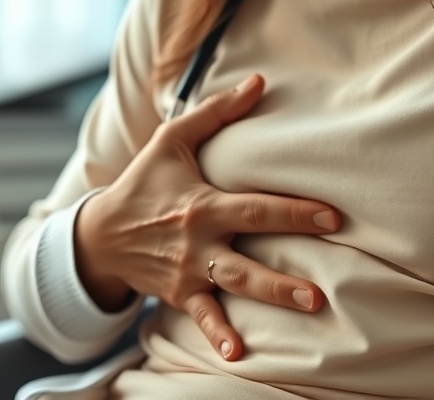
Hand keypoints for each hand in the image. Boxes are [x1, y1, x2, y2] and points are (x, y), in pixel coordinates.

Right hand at [74, 74, 340, 360]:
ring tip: (308, 306)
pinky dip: (217, 334)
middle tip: (322, 287)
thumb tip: (259, 81)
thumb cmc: (143, 183)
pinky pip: (202, 317)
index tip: (333, 217)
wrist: (99, 234)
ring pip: (234, 288)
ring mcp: (189, 272)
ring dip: (270, 298)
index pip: (256, 208)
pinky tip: (238, 353)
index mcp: (203, 204)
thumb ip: (216, 113)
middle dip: (285, 273)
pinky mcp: (180, 294)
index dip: (295, 212)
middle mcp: (198, 241)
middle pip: (248, 258)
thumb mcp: (171, 140)